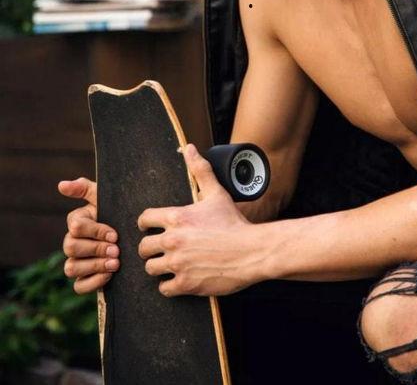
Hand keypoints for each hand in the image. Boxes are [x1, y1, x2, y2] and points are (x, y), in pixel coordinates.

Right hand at [58, 177, 119, 293]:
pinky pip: (79, 286)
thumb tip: (61, 185)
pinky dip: (93, 282)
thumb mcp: (105, 199)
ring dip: (94, 266)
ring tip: (115, 263)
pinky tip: (110, 275)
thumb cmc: (118, 214)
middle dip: (96, 249)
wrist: (133, 237)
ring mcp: (76, 262)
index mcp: (77, 221)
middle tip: (117, 250)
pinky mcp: (84, 279)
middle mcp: (72, 242)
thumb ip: (85, 188)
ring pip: (71, 268)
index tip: (115, 234)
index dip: (96, 231)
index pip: (76, 227)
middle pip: (70, 248)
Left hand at [137, 144, 265, 296]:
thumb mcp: (216, 193)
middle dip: (150, 248)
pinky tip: (179, 279)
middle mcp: (173, 240)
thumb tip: (189, 148)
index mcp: (176, 217)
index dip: (146, 224)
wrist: (251, 251)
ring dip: (159, 267)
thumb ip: (200, 170)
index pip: (144, 219)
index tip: (151, 228)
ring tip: (170, 264)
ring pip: (150, 269)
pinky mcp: (186, 284)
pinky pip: (164, 288)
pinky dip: (169, 285)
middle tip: (160, 249)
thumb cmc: (233, 222)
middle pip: (143, 247)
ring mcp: (178, 264)